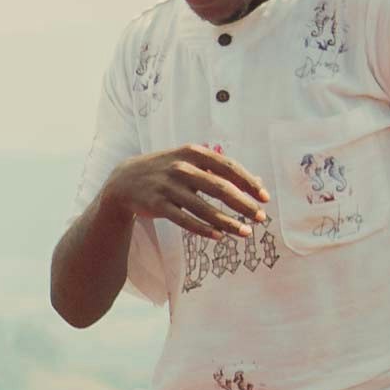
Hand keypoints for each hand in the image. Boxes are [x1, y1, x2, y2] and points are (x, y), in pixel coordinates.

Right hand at [104, 142, 270, 239]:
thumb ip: (221, 170)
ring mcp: (167, 186)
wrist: (124, 181)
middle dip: (243, 204)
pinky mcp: (157, 204)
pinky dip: (203, 229)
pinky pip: (184, 220)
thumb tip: (258, 183)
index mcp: (192, 152)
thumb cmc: (166, 170)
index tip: (265, 198)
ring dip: (227, 222)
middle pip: (219, 188)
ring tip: (245, 232)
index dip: (249, 183)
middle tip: (260, 217)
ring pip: (203, 208)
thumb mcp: (190, 162)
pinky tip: (219, 236)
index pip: (228, 167)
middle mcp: (180, 167)